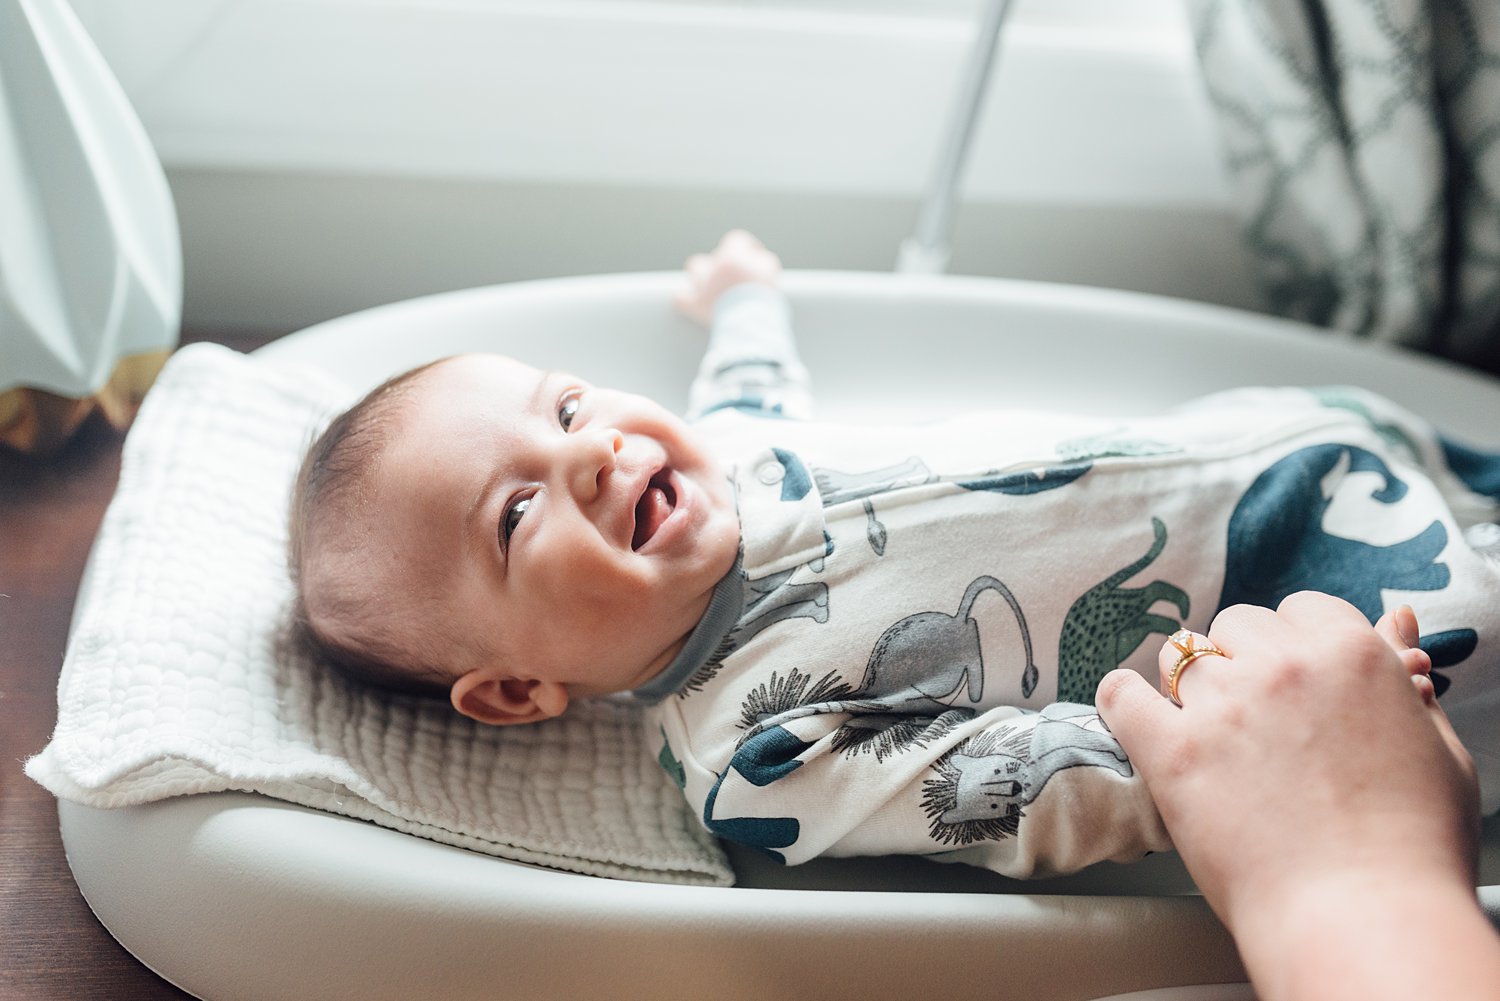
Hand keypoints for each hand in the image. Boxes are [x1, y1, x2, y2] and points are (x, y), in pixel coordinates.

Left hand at [675, 230, 781, 325]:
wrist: (750, 321)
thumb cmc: (762, 295)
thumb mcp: (771, 270)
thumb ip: (762, 259)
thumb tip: (757, 258)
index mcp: (732, 256)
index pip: (737, 240)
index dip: (748, 246)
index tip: (754, 255)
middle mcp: (713, 266)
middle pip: (715, 254)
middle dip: (721, 263)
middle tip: (732, 275)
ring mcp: (702, 285)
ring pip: (694, 269)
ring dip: (702, 275)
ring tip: (711, 286)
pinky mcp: (695, 304)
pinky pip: (682, 299)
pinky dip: (686, 300)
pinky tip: (693, 303)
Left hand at [1096, 593, 1490, 999]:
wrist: (1364, 919)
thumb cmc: (1411, 848)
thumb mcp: (1436, 750)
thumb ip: (1401, 677)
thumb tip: (1394, 624)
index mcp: (1351, 653)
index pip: (1300, 611)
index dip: (1295, 645)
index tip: (1294, 681)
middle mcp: (1282, 665)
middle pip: (1236, 626)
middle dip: (1242, 661)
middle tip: (1255, 717)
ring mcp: (1223, 705)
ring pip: (1179, 654)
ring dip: (1189, 683)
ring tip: (1206, 729)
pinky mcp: (1172, 751)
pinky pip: (1122, 695)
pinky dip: (1123, 700)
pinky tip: (1137, 718)